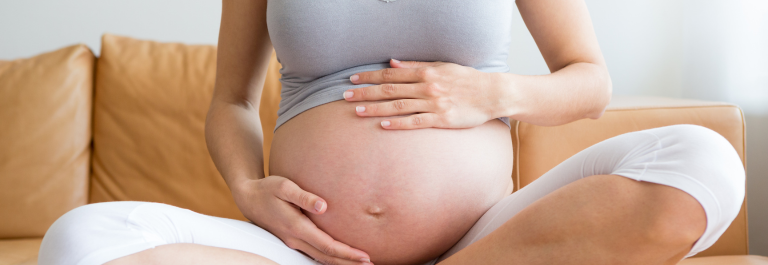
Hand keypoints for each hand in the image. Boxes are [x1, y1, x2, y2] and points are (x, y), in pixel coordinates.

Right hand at [231, 176, 371, 264]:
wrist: (248, 198)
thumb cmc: (267, 189)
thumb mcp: (283, 186)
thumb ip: (304, 196)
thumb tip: (323, 206)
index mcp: (296, 227)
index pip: (327, 245)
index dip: (347, 253)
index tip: (364, 256)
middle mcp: (295, 239)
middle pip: (326, 257)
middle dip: (348, 262)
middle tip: (370, 264)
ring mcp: (292, 242)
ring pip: (320, 258)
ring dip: (340, 263)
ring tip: (359, 263)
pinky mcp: (292, 241)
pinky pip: (314, 254)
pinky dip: (329, 258)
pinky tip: (339, 258)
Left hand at [343, 59, 501, 128]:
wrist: (491, 94)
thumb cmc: (466, 80)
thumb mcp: (441, 67)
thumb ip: (416, 66)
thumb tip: (392, 62)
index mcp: (425, 72)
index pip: (391, 74)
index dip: (370, 76)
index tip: (353, 80)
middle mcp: (426, 87)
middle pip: (389, 89)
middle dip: (365, 93)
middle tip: (345, 97)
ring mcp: (433, 103)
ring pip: (398, 106)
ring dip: (375, 108)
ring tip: (356, 112)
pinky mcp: (441, 119)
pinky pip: (415, 122)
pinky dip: (397, 124)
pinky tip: (382, 125)